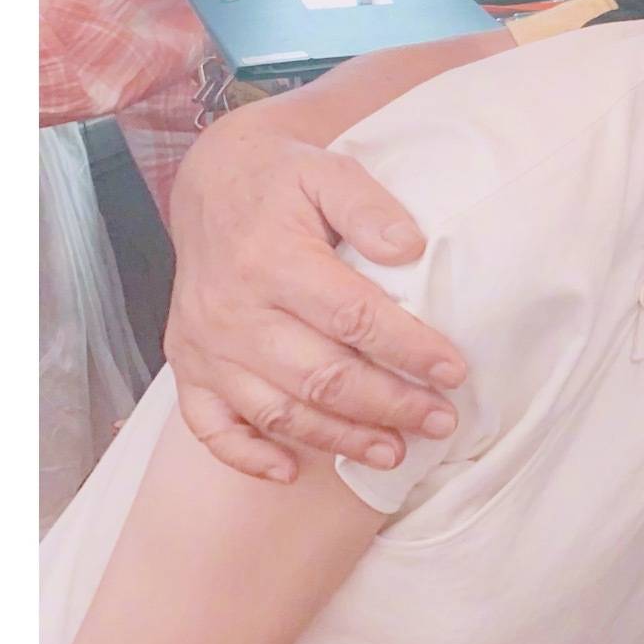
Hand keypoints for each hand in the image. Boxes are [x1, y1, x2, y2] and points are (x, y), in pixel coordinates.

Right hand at [163, 124, 466, 482]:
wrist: (212, 184)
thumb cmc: (283, 182)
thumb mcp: (329, 172)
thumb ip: (370, 207)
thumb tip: (411, 249)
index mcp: (272, 260)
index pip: (353, 318)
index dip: (409, 350)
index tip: (454, 372)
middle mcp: (233, 311)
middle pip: (320, 376)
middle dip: (388, 406)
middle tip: (439, 421)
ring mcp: (206, 345)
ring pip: (277, 410)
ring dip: (338, 439)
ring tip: (394, 452)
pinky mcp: (189, 365)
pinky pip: (211, 426)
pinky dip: (247, 456)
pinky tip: (292, 471)